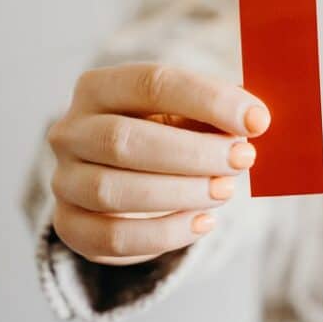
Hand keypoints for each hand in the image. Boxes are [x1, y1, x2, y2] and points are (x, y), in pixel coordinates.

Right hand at [47, 64, 269, 265]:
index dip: (209, 101)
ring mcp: (64, 180)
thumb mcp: (192, 113)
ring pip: (113, 191)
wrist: (131, 178)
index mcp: (99, 87)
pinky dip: (165, 234)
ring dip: (180, 193)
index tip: (257, 120)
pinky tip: (203, 222)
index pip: (152, 83)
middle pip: (123, 140)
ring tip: (225, 190)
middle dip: (194, 153)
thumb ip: (219, 112)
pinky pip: (113, 238)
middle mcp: (71, 131)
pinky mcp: (70, 226)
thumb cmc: (171, 134)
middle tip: (243, 159)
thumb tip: (256, 119)